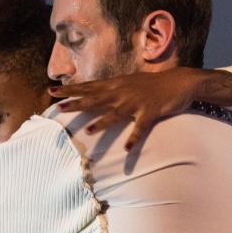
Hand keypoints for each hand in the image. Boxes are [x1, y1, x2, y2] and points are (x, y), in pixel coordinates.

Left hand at [50, 67, 231, 150]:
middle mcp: (123, 91)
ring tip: (87, 131)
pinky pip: (141, 128)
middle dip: (77, 103)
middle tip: (58, 107)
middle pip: (96, 98)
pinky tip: (126, 150)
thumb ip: (111, 88)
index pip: (88, 86)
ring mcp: (136, 102)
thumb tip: (93, 92)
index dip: (70, 89)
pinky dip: (134, 138)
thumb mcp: (128, 83)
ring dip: (102, 123)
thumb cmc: (152, 85)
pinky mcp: (151, 111)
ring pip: (116, 114)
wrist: (180, 81)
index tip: (51, 90)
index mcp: (116, 84)